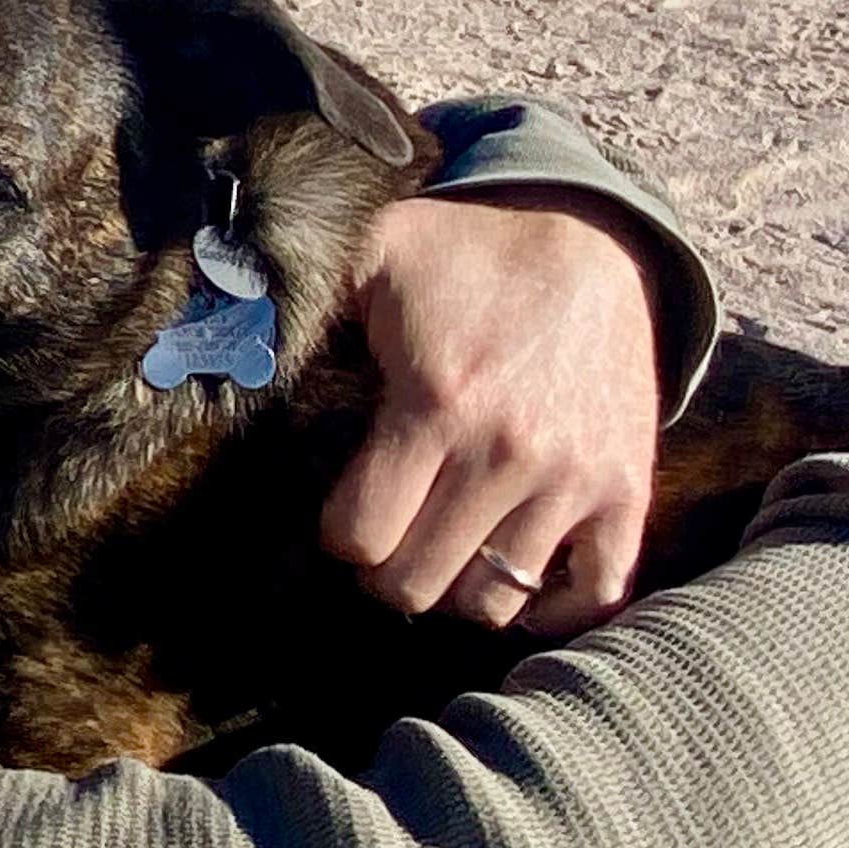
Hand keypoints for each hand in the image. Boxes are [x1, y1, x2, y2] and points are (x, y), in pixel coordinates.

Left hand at [320, 188, 663, 634]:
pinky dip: (554, 607)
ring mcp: (574, 479)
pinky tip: (518, 582)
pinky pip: (596, 593)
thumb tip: (222, 321)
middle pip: (417, 583)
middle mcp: (509, 452)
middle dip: (387, 570)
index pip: (360, 537)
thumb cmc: (467, 256)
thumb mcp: (377, 252)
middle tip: (388, 539)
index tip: (345, 514)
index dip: (340, 535)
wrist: (594, 240)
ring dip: (457, 587)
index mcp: (437, 404)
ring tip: (443, 551)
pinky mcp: (627, 490)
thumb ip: (303, 292)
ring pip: (492, 601)